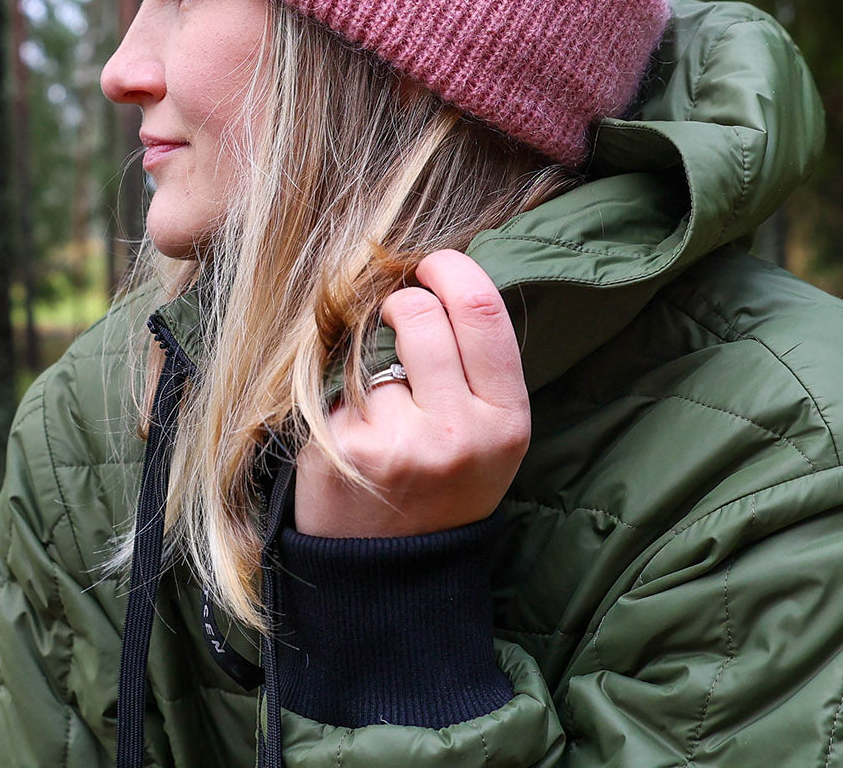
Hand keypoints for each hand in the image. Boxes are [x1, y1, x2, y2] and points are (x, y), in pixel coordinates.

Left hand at [294, 250, 529, 537]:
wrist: (391, 576)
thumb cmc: (441, 486)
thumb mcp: (488, 433)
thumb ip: (475, 364)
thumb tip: (441, 274)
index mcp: (506, 420)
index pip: (482, 311)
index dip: (451, 270)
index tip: (432, 265)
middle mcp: (459, 433)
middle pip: (421, 315)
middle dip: (400, 302)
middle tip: (394, 314)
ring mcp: (399, 444)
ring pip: (373, 350)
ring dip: (370, 362)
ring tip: (378, 404)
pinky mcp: (345, 452)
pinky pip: (336, 387)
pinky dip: (339, 400)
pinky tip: (349, 437)